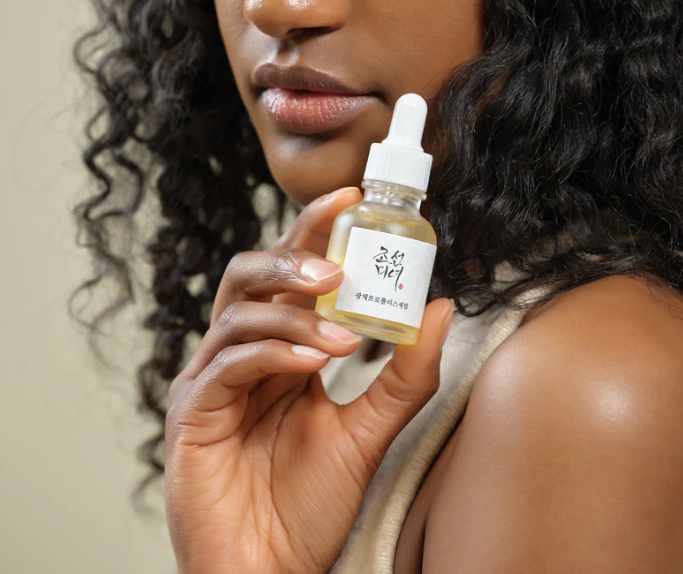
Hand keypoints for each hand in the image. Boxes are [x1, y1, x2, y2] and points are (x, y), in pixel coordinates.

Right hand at [164, 186, 452, 573]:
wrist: (272, 573)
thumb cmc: (311, 505)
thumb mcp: (370, 431)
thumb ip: (404, 374)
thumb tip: (439, 308)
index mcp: (281, 350)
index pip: (293, 273)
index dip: (317, 229)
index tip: (353, 197)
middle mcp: (241, 354)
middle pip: (252, 272)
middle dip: (294, 253)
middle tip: (337, 261)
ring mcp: (212, 380)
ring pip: (239, 309)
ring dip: (293, 310)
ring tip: (339, 332)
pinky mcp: (192, 412)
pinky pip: (229, 362)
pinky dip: (274, 352)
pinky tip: (311, 362)